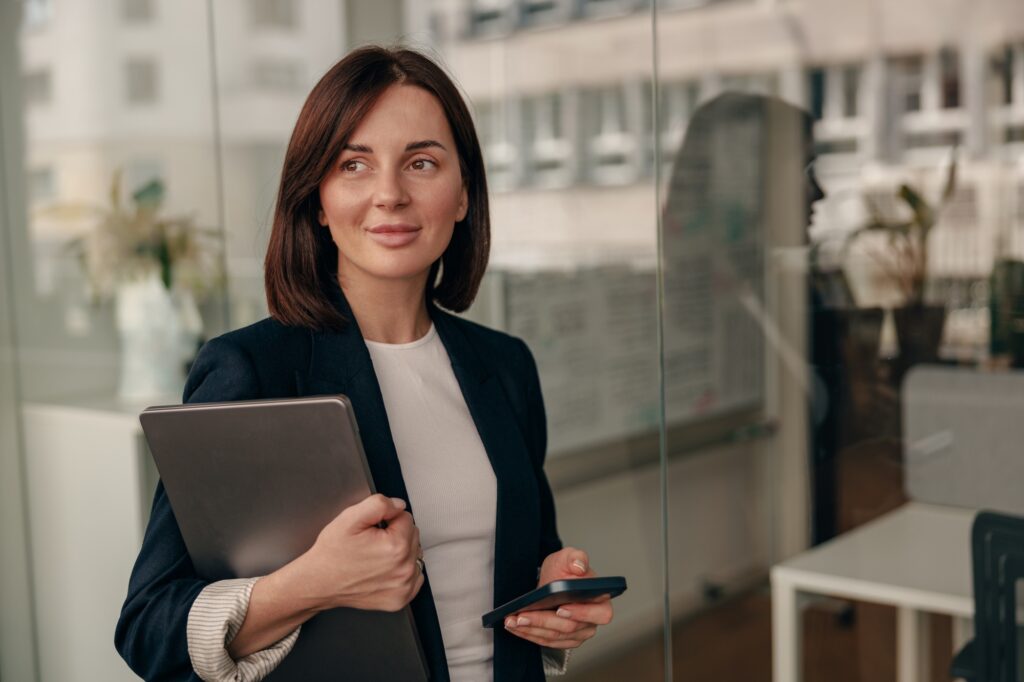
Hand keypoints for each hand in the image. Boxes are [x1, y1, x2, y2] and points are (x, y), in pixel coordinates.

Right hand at [297, 494, 423, 611]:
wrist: (318, 582)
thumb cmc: (331, 554)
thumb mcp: (349, 518)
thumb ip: (379, 504)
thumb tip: (399, 505)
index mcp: (396, 546)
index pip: (406, 517)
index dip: (387, 519)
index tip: (372, 529)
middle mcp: (404, 569)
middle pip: (413, 535)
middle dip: (395, 533)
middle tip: (371, 542)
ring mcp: (404, 587)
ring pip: (414, 554)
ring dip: (401, 552)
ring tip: (376, 557)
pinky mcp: (400, 599)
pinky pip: (414, 576)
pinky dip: (402, 571)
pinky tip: (384, 570)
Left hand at [503, 547, 613, 648]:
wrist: (553, 583)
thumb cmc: (565, 572)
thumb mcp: (568, 558)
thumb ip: (576, 557)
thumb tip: (579, 565)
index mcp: (601, 601)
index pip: (599, 613)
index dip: (581, 613)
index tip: (560, 608)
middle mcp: (592, 621)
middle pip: (570, 627)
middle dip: (543, 621)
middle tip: (522, 616)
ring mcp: (579, 634)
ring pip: (554, 637)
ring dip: (531, 629)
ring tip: (512, 621)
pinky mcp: (564, 641)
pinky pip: (546, 642)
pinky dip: (529, 634)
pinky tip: (515, 626)